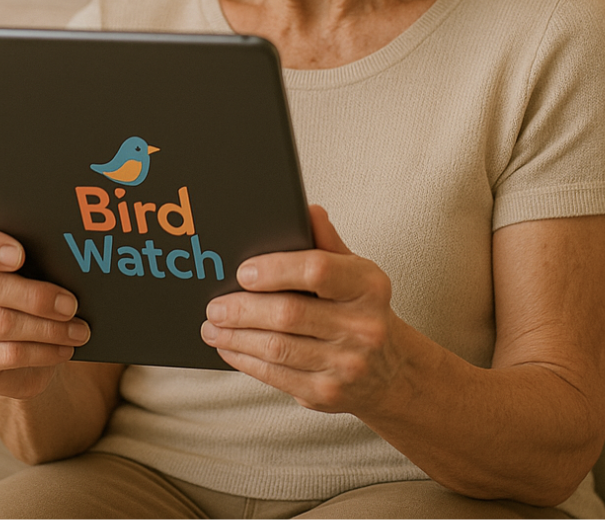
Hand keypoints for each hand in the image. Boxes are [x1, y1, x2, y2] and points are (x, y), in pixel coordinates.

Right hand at [0, 220, 89, 399]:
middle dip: (37, 297)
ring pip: (1, 324)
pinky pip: (5, 354)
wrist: (19, 345)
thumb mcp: (32, 267)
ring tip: (79, 331)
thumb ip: (38, 257)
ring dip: (48, 329)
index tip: (20, 255)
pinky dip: (41, 352)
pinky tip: (63, 348)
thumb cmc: (28, 291)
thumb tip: (74, 263)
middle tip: (71, 305)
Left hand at [201, 205, 404, 414]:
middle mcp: (362, 326)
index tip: (243, 272)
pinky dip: (246, 361)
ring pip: (277, 348)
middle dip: (243, 308)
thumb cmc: (361, 309)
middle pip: (288, 314)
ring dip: (236, 337)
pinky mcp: (326, 393)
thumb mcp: (355, 272)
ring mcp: (345, 364)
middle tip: (214, 305)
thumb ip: (327, 242)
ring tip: (213, 326)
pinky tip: (230, 348)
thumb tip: (308, 210)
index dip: (276, 270)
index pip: (317, 270)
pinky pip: (276, 375)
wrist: (391, 371)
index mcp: (368, 286)